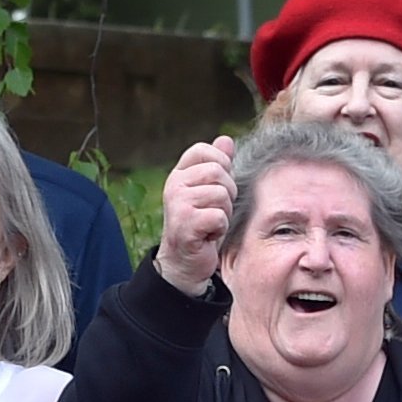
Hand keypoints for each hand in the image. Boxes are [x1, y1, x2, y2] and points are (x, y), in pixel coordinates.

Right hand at [156, 134, 235, 294]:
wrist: (184, 262)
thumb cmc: (201, 225)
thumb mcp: (210, 191)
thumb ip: (218, 165)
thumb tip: (226, 140)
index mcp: (179, 174)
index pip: (204, 151)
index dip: (220, 165)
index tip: (217, 186)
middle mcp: (174, 185)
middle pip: (218, 172)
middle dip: (227, 193)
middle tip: (215, 210)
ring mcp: (177, 203)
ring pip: (221, 195)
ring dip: (224, 213)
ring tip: (211, 223)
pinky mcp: (184, 223)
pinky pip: (219, 216)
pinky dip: (220, 229)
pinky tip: (208, 235)